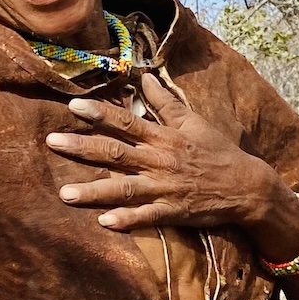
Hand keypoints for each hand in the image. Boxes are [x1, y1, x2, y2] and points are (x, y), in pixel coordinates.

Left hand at [46, 73, 278, 231]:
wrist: (246, 186)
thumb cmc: (217, 150)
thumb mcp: (193, 121)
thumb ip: (165, 101)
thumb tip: (145, 77)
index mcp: (164, 137)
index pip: (126, 122)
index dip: (99, 114)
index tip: (73, 106)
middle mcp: (159, 161)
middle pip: (115, 153)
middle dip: (82, 147)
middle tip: (51, 142)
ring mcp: (164, 188)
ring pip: (124, 188)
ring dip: (94, 191)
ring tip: (65, 194)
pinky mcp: (172, 212)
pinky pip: (146, 217)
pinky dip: (126, 219)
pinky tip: (104, 222)